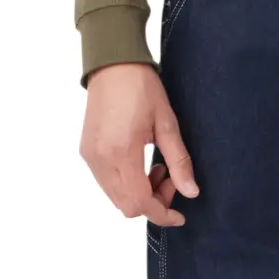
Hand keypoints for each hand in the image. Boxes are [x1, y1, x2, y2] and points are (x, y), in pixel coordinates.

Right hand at [80, 62, 198, 226]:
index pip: (139, 202)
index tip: (180, 214)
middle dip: (153, 201)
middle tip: (171, 178)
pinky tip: (141, 162)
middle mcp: (100, 160)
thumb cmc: (142, 87)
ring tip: (158, 166)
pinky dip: (126, 182)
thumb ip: (178, 161)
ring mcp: (90, 157)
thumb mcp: (166, 123)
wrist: (113, 64)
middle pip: (125, 205)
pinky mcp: (86, 152)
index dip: (161, 213)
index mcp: (121, 153)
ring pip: (115, 196)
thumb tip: (191, 192)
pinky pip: (107, 182)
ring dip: (139, 192)